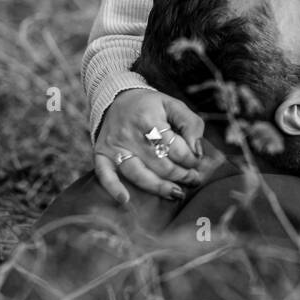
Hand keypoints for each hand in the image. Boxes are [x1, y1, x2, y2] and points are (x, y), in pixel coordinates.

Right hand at [94, 89, 208, 205]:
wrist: (116, 98)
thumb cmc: (150, 106)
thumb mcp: (174, 105)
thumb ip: (191, 124)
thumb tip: (197, 151)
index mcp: (149, 119)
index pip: (174, 148)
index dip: (191, 159)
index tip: (197, 162)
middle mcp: (130, 134)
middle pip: (159, 164)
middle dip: (181, 175)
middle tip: (193, 179)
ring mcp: (115, 146)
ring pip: (138, 174)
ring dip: (159, 187)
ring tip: (176, 193)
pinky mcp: (102, 154)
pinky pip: (105, 174)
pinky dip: (114, 188)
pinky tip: (125, 200)